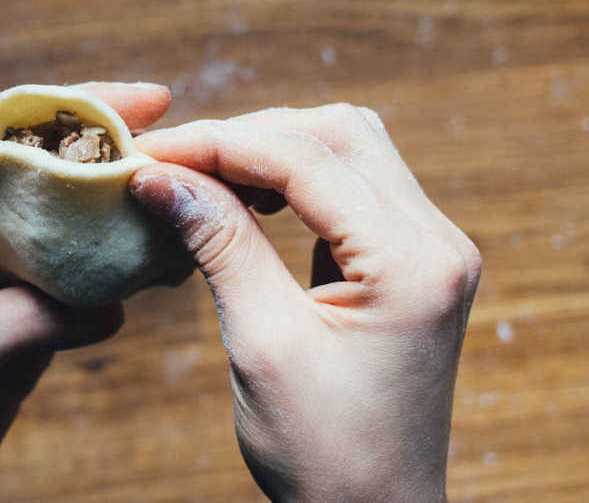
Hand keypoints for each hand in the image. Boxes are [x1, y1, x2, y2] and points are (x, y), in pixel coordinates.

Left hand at [0, 81, 171, 502]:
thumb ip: (27, 313)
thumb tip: (103, 301)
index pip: (3, 138)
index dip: (74, 109)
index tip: (147, 101)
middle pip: (46, 181)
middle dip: (109, 165)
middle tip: (180, 162)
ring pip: (66, 239)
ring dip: (118, 229)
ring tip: (177, 222)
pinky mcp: (13, 338)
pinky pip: (72, 301)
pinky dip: (111, 290)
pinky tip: (145, 288)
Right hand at [131, 104, 479, 502]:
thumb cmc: (324, 452)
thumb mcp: (262, 342)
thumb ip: (218, 244)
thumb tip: (161, 176)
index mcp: (413, 263)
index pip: (306, 160)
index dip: (218, 143)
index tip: (150, 152)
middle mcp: (437, 241)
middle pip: (338, 135)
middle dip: (247, 135)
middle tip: (173, 157)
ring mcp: (430, 248)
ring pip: (348, 151)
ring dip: (272, 149)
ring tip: (204, 173)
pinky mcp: (410, 262)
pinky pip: (353, 188)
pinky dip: (294, 179)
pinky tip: (248, 197)